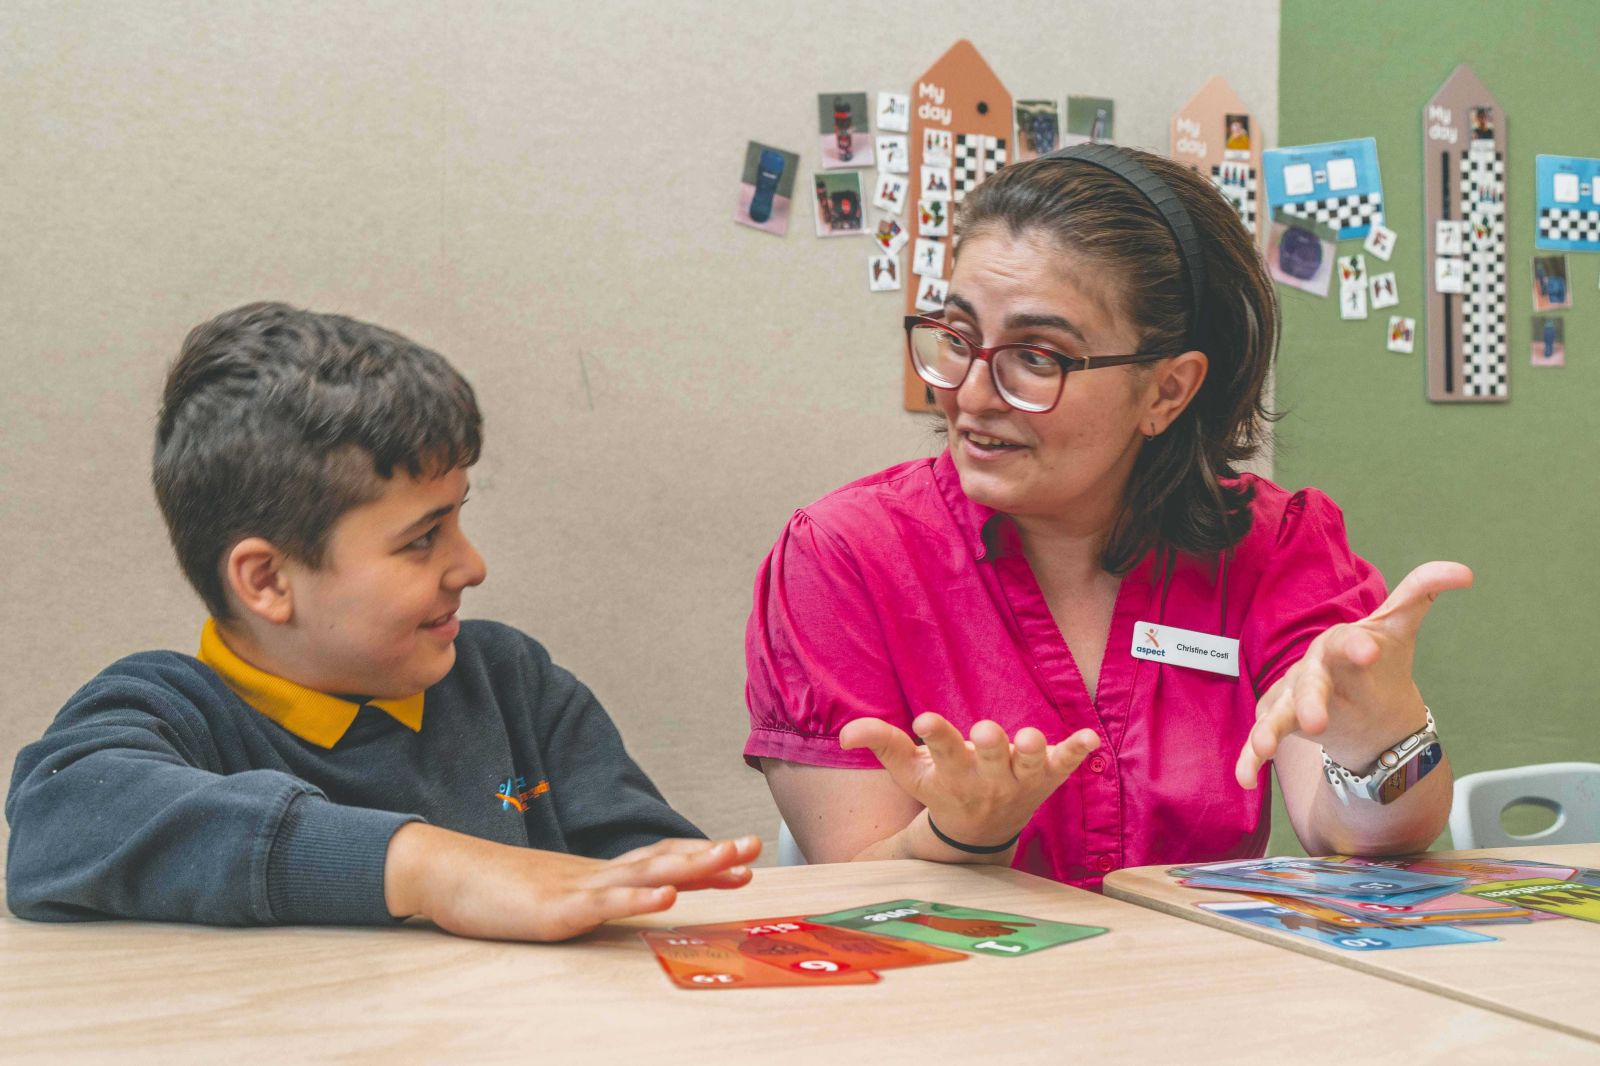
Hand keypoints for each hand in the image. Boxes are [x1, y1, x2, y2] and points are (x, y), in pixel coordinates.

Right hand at [384, 823, 759, 940]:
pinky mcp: (555, 909)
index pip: (660, 861)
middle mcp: (596, 875)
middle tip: (753, 847)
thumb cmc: (496, 890)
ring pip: (643, 874)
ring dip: (688, 867)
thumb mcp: (554, 898)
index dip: (703, 859)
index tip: (744, 860)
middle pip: (663, 860)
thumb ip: (588, 901)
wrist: (443, 873)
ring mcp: (577, 889)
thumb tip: (617, 906)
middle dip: (712, 856)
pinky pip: (602, 904)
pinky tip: (665, 896)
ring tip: (727, 861)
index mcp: (598, 875)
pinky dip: (636, 899)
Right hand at [840, 712, 1098, 848]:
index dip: (936, 737)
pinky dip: (1079, 752)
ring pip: (1030, 763)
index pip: (942, 753)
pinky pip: (1067, 764)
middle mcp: (989, 779)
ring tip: (1031, 738)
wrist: (979, 835)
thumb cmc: (941, 790)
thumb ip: (882, 744)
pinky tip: (1091, 738)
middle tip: (985, 732)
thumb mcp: (909, 772)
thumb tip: (846, 733)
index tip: (926, 721)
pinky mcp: (1048, 775)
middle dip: (990, 745)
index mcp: (953, 774)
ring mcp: (1022, 779)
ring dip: (1033, 751)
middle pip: (992, 759)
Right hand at [1236, 561, 1471, 787]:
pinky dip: (1248, 759)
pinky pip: (1262, 741)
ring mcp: (1292, 699)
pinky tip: (1243, 778)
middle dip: (1309, 699)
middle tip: (1316, 720)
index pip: (1344, 640)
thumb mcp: (1397, 627)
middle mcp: (1311, 670)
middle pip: (1307, 682)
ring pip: (1277, 713)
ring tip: (1264, 750)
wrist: (1355, 698)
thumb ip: (1422, 592)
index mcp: (1340, 644)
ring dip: (1268, 731)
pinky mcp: (1280, 725)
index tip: (1369, 652)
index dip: (1354, 645)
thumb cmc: (1374, 659)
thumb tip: (1466, 572)